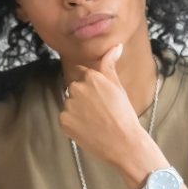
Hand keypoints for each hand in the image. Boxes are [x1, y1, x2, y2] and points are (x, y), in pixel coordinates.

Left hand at [58, 43, 143, 169]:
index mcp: (91, 77)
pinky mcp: (63, 120)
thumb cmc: (124, 115)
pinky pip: (66, 118)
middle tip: (100, 112)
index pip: (83, 74)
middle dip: (84, 99)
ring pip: (70, 104)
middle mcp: (77, 88)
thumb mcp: (118, 86)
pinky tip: (88, 129)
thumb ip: (110, 64)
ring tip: (95, 122)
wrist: (124, 143)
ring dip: (78, 111)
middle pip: (75, 89)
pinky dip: (74, 124)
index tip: (100, 98)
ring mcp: (69, 105)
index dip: (92, 87)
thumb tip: (116, 46)